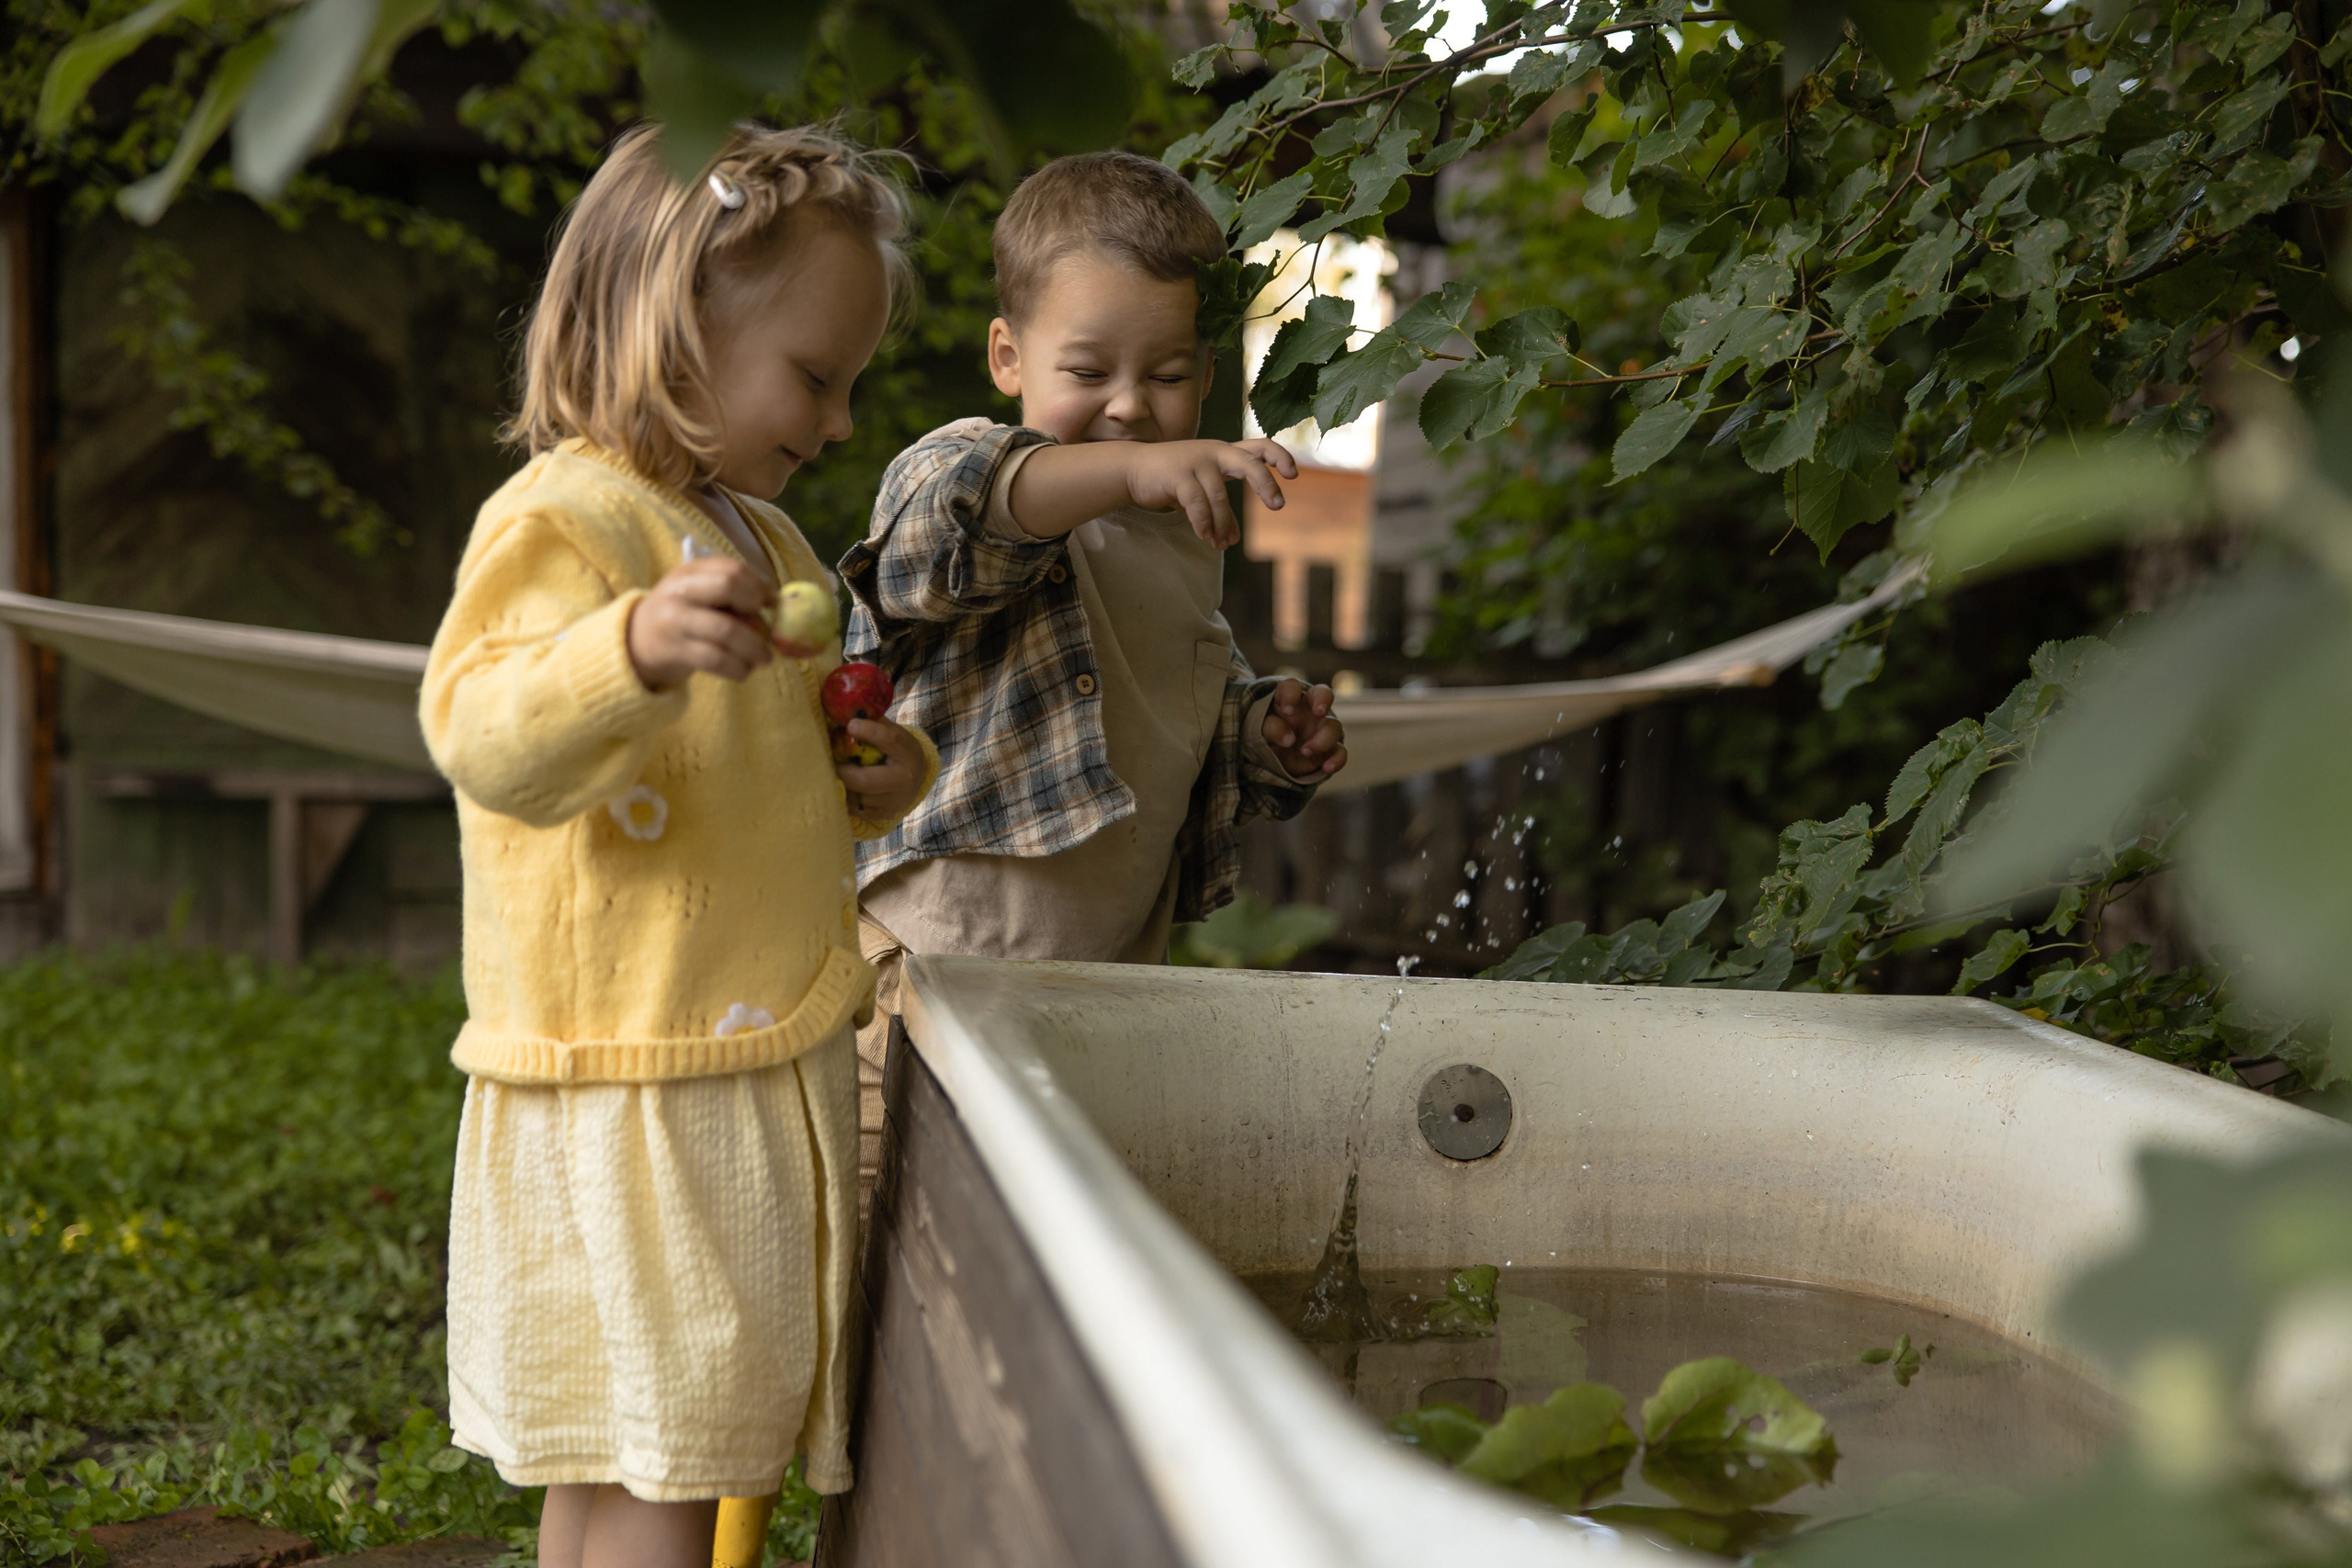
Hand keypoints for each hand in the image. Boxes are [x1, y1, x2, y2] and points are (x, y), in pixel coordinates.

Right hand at [626, 558, 776, 690]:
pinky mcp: (675, 651)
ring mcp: (675, 620)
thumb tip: (775, 605)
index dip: (760, 585)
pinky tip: (744, 671)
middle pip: (728, 587)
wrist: (636, 640)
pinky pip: (715, 660)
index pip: (732, 569)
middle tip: (768, 630)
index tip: (772, 603)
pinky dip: (738, 668)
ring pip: (726, 630)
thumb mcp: (699, 592)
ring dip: (754, 647)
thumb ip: (731, 592)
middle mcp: (680, 590)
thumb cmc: (682, 614)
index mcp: (691, 570)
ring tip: (764, 658)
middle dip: (756, 608)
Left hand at [836, 717, 924, 821]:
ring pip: (856, 797)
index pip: (890, 740)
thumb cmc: (895, 748)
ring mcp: (894, 802)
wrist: (916, 776)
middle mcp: (904, 780)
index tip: (850, 724)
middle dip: (843, 772)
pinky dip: (844, 797)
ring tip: (835, 773)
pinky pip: (854, 809)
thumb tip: (841, 709)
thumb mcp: (891, 732)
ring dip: (841, 784)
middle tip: (831, 762)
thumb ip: (872, 722)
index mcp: (908, 753)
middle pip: (866, 781)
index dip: (869, 732)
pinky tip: (843, 786)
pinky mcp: (883, 815)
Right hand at [1124, 438, 1297, 548]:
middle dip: (1266, 484)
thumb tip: (1233, 539)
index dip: (1279, 456)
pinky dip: (1203, 523)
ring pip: (1219, 497)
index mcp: (1225, 453)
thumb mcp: (1201, 493)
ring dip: (1222, 525)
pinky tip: (1204, 536)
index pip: (1259, 447)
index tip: (1293, 474)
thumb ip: (1220, 513)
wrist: (1133, 469)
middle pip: (1249, 463)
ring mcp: (1195, 461)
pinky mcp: (1177, 474)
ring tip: (1219, 544)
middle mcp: (1214, 452)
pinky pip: (1197, 503)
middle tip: (1278, 505)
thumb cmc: (1173, 479)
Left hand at [1263, 678, 1346, 779]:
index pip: (1292, 687)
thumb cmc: (1263, 738)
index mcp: (1287, 700)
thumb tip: (1289, 738)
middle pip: (1323, 694)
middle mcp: (1308, 710)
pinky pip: (1340, 752)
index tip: (1286, 710)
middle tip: (1317, 713)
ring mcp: (1320, 729)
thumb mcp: (1258, 731)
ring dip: (1323, 739)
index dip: (1291, 695)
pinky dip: (1337, 760)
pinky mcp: (1328, 751)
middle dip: (1323, 700)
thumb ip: (1270, 728)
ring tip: (1305, 751)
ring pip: (1334, 726)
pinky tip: (1327, 768)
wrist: (1269, 763)